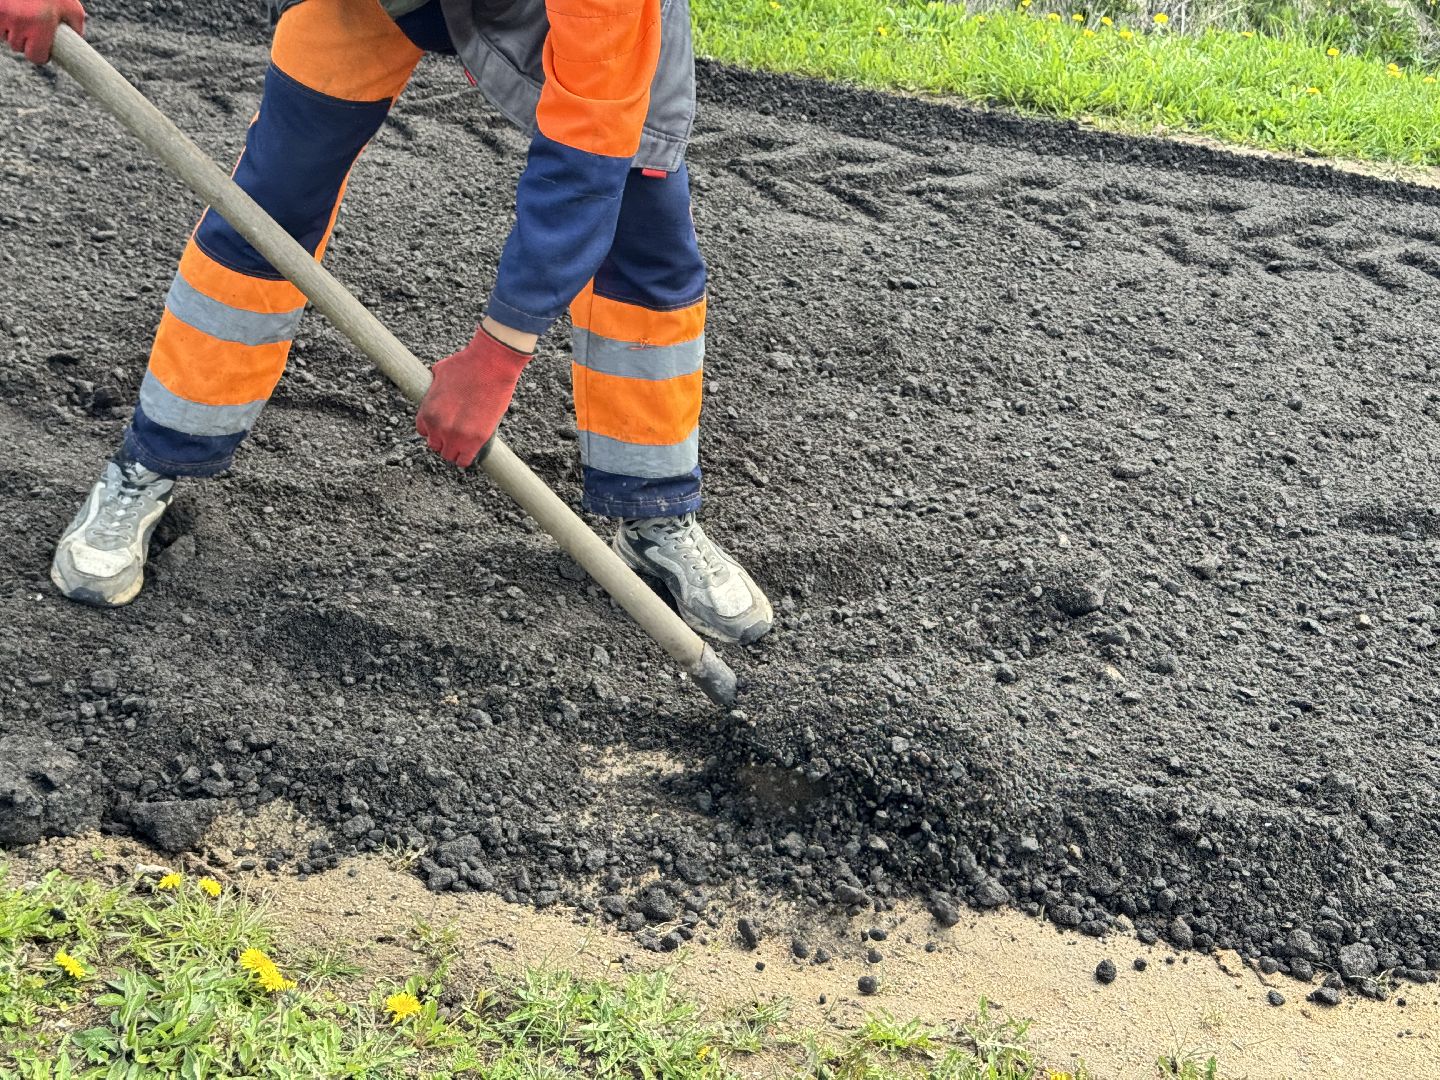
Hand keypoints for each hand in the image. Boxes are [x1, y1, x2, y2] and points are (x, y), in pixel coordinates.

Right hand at [1, 0, 84, 64]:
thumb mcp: (71, 7)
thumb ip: (76, 26)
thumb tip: (76, 42)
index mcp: (41, 26)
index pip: (35, 57)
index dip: (39, 56)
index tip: (41, 52)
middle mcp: (20, 22)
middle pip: (18, 47)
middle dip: (25, 41)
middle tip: (32, 30)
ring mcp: (3, 14)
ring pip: (4, 36)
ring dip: (11, 31)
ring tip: (22, 17)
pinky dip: (1, 21)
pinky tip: (10, 12)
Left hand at [416, 325, 532, 467]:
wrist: (491, 364)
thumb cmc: (467, 364)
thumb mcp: (439, 372)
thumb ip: (434, 387)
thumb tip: (435, 388)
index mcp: (427, 412)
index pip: (424, 431)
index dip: (434, 429)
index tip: (444, 426)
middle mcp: (439, 427)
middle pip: (436, 445)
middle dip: (445, 440)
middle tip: (457, 433)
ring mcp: (457, 435)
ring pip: (450, 455)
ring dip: (456, 449)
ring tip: (465, 441)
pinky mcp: (477, 439)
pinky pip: (465, 460)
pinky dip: (466, 458)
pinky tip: (471, 451)